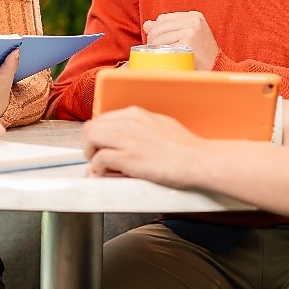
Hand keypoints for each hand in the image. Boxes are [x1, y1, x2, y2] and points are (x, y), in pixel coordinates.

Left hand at [83, 107, 203, 186]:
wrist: (198, 160)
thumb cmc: (186, 148)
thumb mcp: (162, 126)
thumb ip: (142, 129)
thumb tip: (131, 140)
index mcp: (136, 113)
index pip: (103, 118)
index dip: (98, 134)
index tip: (100, 145)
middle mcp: (128, 122)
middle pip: (92, 126)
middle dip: (90, 143)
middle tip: (96, 156)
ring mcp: (127, 139)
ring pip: (91, 139)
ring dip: (90, 154)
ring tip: (98, 166)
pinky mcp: (127, 157)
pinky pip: (99, 159)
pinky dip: (98, 168)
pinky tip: (104, 174)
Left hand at [142, 11, 219, 68]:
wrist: (216, 69)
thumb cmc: (200, 55)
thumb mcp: (187, 36)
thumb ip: (169, 28)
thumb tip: (147, 24)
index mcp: (194, 16)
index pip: (163, 18)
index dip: (156, 31)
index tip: (158, 43)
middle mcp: (193, 21)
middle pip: (159, 26)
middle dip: (153, 39)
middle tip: (155, 52)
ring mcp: (191, 31)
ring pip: (159, 36)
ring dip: (154, 47)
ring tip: (160, 56)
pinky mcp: (188, 42)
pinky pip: (163, 46)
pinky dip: (159, 53)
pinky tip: (165, 59)